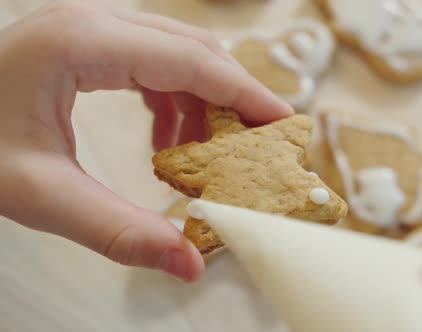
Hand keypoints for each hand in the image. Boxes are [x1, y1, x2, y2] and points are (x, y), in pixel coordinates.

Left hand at [0, 1, 292, 281]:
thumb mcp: (39, 193)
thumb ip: (116, 230)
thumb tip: (188, 264)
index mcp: (83, 42)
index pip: (191, 61)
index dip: (246, 93)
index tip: (284, 126)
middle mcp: (94, 22)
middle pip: (195, 50)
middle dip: (235, 98)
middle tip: (259, 147)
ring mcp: (91, 29)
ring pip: (179, 56)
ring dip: (205, 104)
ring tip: (209, 157)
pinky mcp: (89, 45)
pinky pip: (155, 64)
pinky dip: (177, 102)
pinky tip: (170, 143)